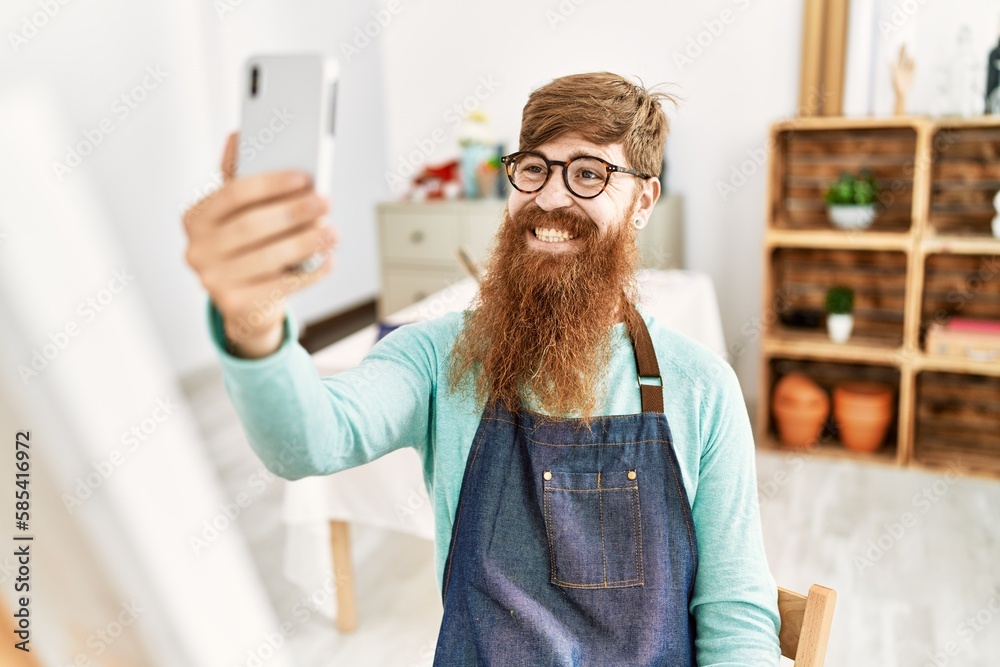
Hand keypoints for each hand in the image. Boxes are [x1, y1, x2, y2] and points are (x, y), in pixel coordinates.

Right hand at [182, 132, 337, 357]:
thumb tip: (238, 134)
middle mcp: (197, 249)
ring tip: (333, 232)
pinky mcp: (235, 305)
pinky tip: (328, 260)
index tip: (305, 177)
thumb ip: (240, 177)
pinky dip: (310, 272)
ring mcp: (212, 280)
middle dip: (294, 212)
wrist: (245, 304)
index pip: (234, 193)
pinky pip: (281, 285)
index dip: (272, 184)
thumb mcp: (241, 213)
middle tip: (325, 203)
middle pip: (253, 226)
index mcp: (196, 217)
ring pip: (269, 256)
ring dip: (307, 242)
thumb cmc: (247, 247)